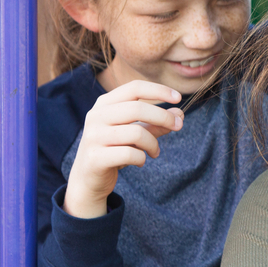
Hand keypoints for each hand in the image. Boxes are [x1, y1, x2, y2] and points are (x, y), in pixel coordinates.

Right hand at [63, 80, 183, 218]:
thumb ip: (156, 123)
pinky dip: (142, 158)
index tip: (178, 98)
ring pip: (137, 133)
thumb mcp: (136, 132)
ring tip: (155, 152)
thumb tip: (179, 114)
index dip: (159, 90)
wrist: (88, 179)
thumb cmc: (115, 149)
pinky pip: (130, 154)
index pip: (134, 87)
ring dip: (153, 144)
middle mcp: (96, 116)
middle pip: (138, 109)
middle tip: (178, 126)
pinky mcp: (95, 158)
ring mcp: (93, 137)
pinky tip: (140, 161)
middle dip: (164, 117)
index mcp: (105, 104)